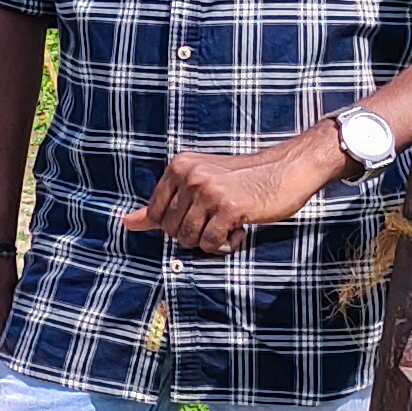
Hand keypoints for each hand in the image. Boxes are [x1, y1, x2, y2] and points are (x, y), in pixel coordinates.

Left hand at [122, 122, 341, 255]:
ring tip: (229, 223)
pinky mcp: (229, 208)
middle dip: (194, 234)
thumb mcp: (199, 183)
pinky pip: (210, 244)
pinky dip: (225, 244)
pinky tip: (241, 228)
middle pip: (171, 231)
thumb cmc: (242, 180)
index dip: (176, 226)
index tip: (201, 215)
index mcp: (179, 166)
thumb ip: (162, 204)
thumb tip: (126, 222)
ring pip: (188, 239)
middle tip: (218, 219)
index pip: (155, 215)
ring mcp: (209, 191)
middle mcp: (191, 175)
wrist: (285, 171)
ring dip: (210, 241)